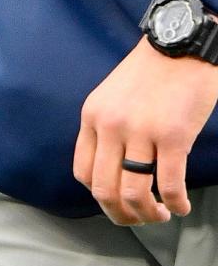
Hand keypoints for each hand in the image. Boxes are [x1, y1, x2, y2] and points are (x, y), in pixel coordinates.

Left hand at [73, 37, 217, 224]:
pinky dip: (176, 204)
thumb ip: (107, 130)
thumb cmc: (150, 74)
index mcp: (93, 116)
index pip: (83, 173)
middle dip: (123, 215)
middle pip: (104, 190)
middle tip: (141, 219)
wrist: (180, 46)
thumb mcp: (112, 97)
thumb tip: (112, 172)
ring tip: (162, 213)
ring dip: (149, 215)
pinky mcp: (173, 135)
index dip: (101, 198)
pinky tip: (182, 205)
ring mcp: (141, 130)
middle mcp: (111, 124)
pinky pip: (170, 185)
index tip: (119, 203)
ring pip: (134, 194)